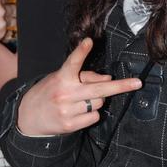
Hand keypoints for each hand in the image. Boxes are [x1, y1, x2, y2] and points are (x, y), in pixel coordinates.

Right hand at [18, 38, 142, 136]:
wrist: (28, 117)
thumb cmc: (50, 92)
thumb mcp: (62, 79)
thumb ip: (85, 76)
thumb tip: (109, 79)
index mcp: (62, 78)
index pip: (72, 62)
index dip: (81, 51)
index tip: (88, 41)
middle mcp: (65, 93)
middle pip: (99, 89)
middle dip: (120, 86)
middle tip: (137, 83)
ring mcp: (67, 110)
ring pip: (99, 102)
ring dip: (97, 100)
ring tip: (81, 100)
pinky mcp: (70, 125)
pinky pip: (94, 117)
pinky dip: (92, 114)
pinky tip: (79, 112)